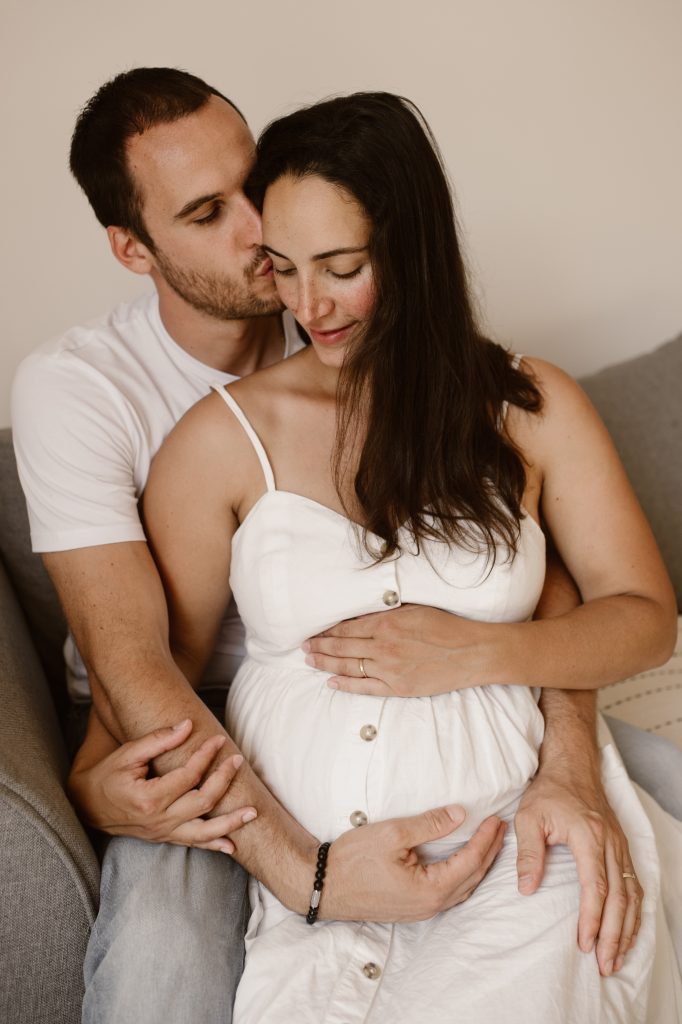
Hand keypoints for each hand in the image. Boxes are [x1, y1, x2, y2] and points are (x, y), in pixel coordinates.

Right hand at [67, 719, 256, 852]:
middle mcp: (159, 820)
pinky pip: (193, 844)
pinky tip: (233, 846)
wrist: (88, 805)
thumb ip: (158, 740)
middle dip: (224, 780)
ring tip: (253, 812)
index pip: (188, 776)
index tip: (219, 740)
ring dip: (230, 822)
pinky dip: (214, 846)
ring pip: (204, 832)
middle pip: (202, 802)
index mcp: (149, 798)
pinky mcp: (165, 838)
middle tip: (238, 760)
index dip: (206, 756)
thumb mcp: (128, 754)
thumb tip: (187, 725)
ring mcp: (163, 832)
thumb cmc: (108, 775)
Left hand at [304, 604, 489, 695]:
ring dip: (326, 663)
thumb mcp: (414, 610)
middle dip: (320, 646)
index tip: (314, 632)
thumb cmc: (446, 627)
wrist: (471, 652)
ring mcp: (388, 669)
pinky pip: (364, 687)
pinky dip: (345, 685)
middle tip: (303, 647)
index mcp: (386, 624)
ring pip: (348, 666)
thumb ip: (386, 613)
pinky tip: (331, 682)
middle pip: (342, 647)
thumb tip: (362, 614)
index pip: (346, 628)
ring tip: (310, 661)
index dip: (327, 631)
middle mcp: (383, 646)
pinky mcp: (397, 687)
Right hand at [320, 805, 506, 921]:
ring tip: (488, 843)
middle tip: (501, 828)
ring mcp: (420, 910)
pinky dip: (463, 875)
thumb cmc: (353, 860)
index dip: (486, 839)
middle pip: (472, 878)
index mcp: (430, 889)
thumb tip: (460, 814)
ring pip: (462, 889)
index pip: (470, 861)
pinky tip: (462, 862)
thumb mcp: (392, 834)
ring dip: (478, 865)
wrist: (323, 886)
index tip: (496, 819)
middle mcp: (430, 906)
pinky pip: (448, 893)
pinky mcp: (411, 909)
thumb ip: (429, 824)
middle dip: (489, 851)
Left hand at [514, 769, 642, 976]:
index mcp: (589, 836)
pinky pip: (633, 885)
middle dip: (613, 935)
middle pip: (619, 898)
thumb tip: (526, 888)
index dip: (592, 919)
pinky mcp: (621, 847)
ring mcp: (619, 846)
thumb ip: (528, 853)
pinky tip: (627, 930)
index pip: (596, 886)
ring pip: (632, 894)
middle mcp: (610, 844)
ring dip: (627, 929)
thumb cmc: (548, 791)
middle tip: (604, 964)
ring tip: (617, 957)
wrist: (572, 766)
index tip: (585, 944)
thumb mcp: (528, 816)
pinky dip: (633, 912)